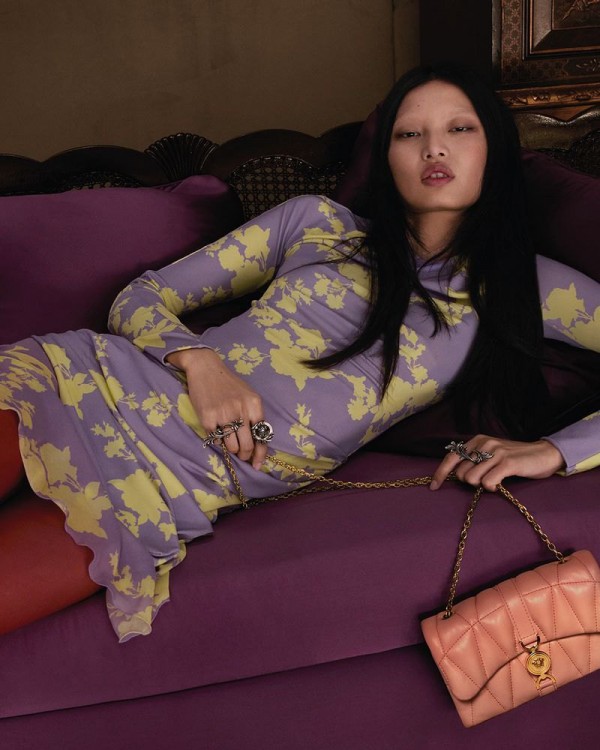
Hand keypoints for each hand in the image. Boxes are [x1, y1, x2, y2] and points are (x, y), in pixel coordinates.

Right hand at [167, 348, 267, 469]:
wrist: (206, 368)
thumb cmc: (229, 384)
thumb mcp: (248, 396)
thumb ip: (254, 416)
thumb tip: (257, 443)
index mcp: (254, 404)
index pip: (262, 435)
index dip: (260, 453)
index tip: (257, 464)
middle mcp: (241, 409)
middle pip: (247, 445)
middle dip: (245, 455)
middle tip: (242, 456)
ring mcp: (224, 414)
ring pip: (232, 447)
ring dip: (232, 450)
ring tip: (230, 443)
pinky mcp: (208, 418)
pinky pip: (216, 440)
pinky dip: (218, 440)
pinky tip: (218, 431)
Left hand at [430, 435, 565, 491]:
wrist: (545, 454)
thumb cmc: (516, 458)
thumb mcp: (492, 454)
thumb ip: (476, 460)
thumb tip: (455, 475)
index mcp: (478, 440)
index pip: (451, 457)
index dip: (440, 473)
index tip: (434, 486)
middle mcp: (484, 443)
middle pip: (461, 472)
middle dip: (469, 482)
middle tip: (484, 481)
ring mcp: (496, 452)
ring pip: (471, 478)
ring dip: (481, 486)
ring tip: (493, 482)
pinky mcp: (508, 463)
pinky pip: (487, 482)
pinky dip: (491, 488)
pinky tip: (499, 486)